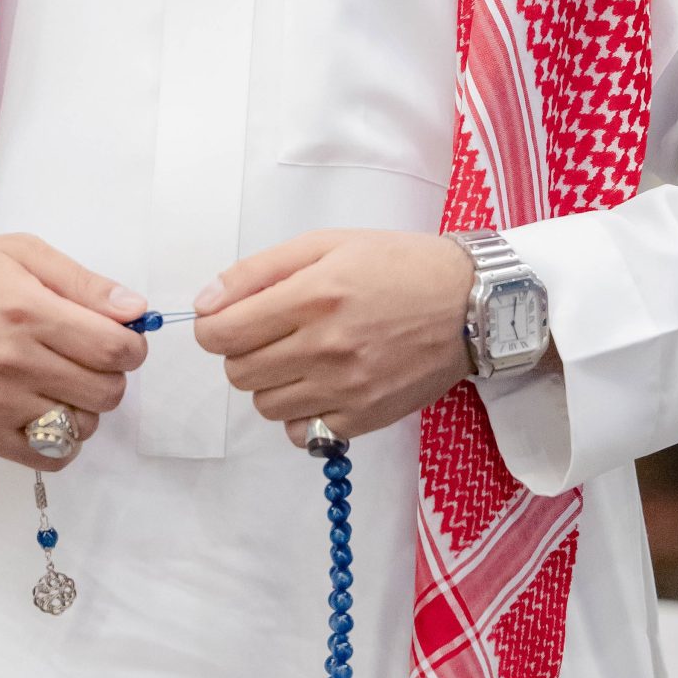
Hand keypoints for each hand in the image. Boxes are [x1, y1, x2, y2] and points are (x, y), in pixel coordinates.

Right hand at [0, 233, 147, 468]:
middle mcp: (14, 361)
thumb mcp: (20, 254)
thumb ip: (82, 282)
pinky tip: (47, 413)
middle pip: (106, 392)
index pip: (114, 349)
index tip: (121, 341)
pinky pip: (50, 458)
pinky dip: (61, 440)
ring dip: (84, 407)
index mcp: (28, 310)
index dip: (132, 347)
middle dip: (110, 375)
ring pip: (82, 426)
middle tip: (88, 360)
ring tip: (61, 383)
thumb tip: (135, 311)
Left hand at [193, 229, 472, 447]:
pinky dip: (301, 414)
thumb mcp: (327, 244)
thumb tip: (205, 303)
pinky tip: (321, 386)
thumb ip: (258, 271)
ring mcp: (346, 388)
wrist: (471, 303)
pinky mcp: (365, 418)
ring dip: (271, 383)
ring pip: (265, 405)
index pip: (222, 333)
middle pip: (239, 372)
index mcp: (312, 296)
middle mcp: (325, 346)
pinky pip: (302, 433)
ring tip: (300, 357)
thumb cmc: (398, 264)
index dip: (213, 328)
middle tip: (271, 334)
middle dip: (242, 352)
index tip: (227, 321)